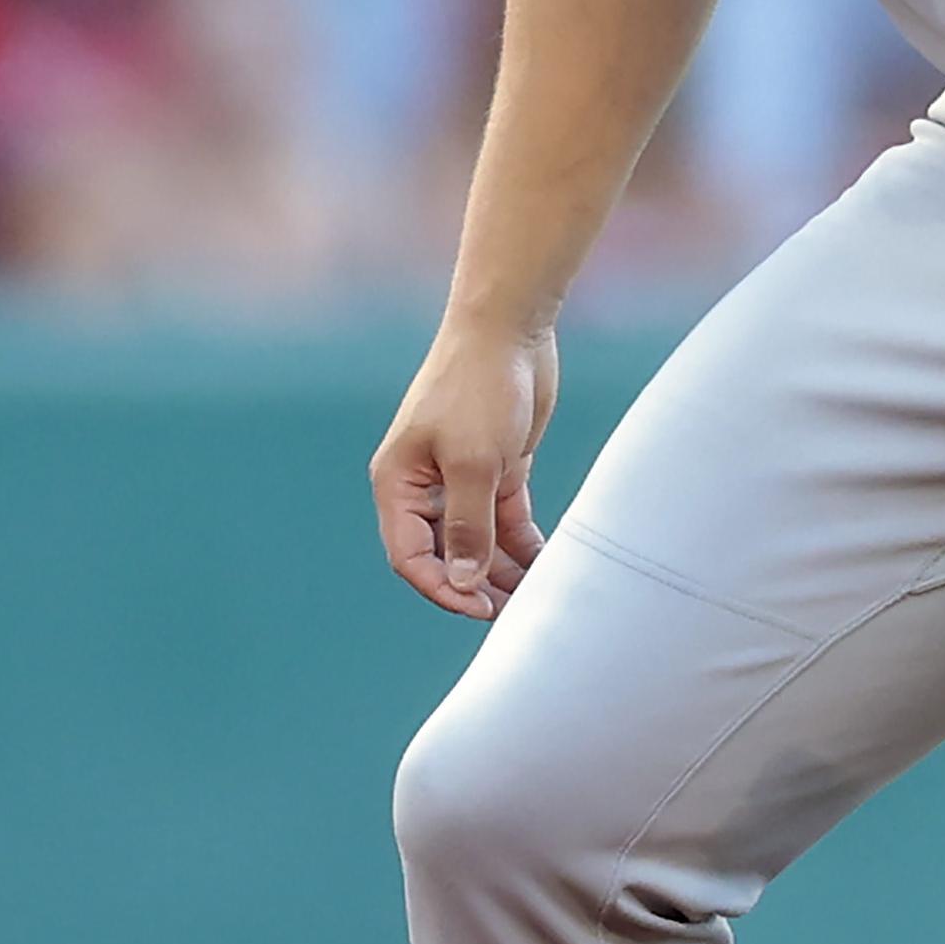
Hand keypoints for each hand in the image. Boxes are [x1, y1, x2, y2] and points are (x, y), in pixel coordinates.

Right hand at [373, 322, 560, 619]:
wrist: (510, 329)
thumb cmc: (478, 388)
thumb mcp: (474, 463)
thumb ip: (467, 526)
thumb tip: (461, 581)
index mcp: (398, 484)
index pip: (410, 556)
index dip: (441, 587)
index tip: (478, 606)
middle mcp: (425, 487)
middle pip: (445, 555)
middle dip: (475, 586)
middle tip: (514, 614)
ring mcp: (462, 478)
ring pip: (479, 542)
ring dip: (503, 572)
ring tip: (533, 600)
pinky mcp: (499, 468)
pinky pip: (505, 521)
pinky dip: (522, 545)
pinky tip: (545, 567)